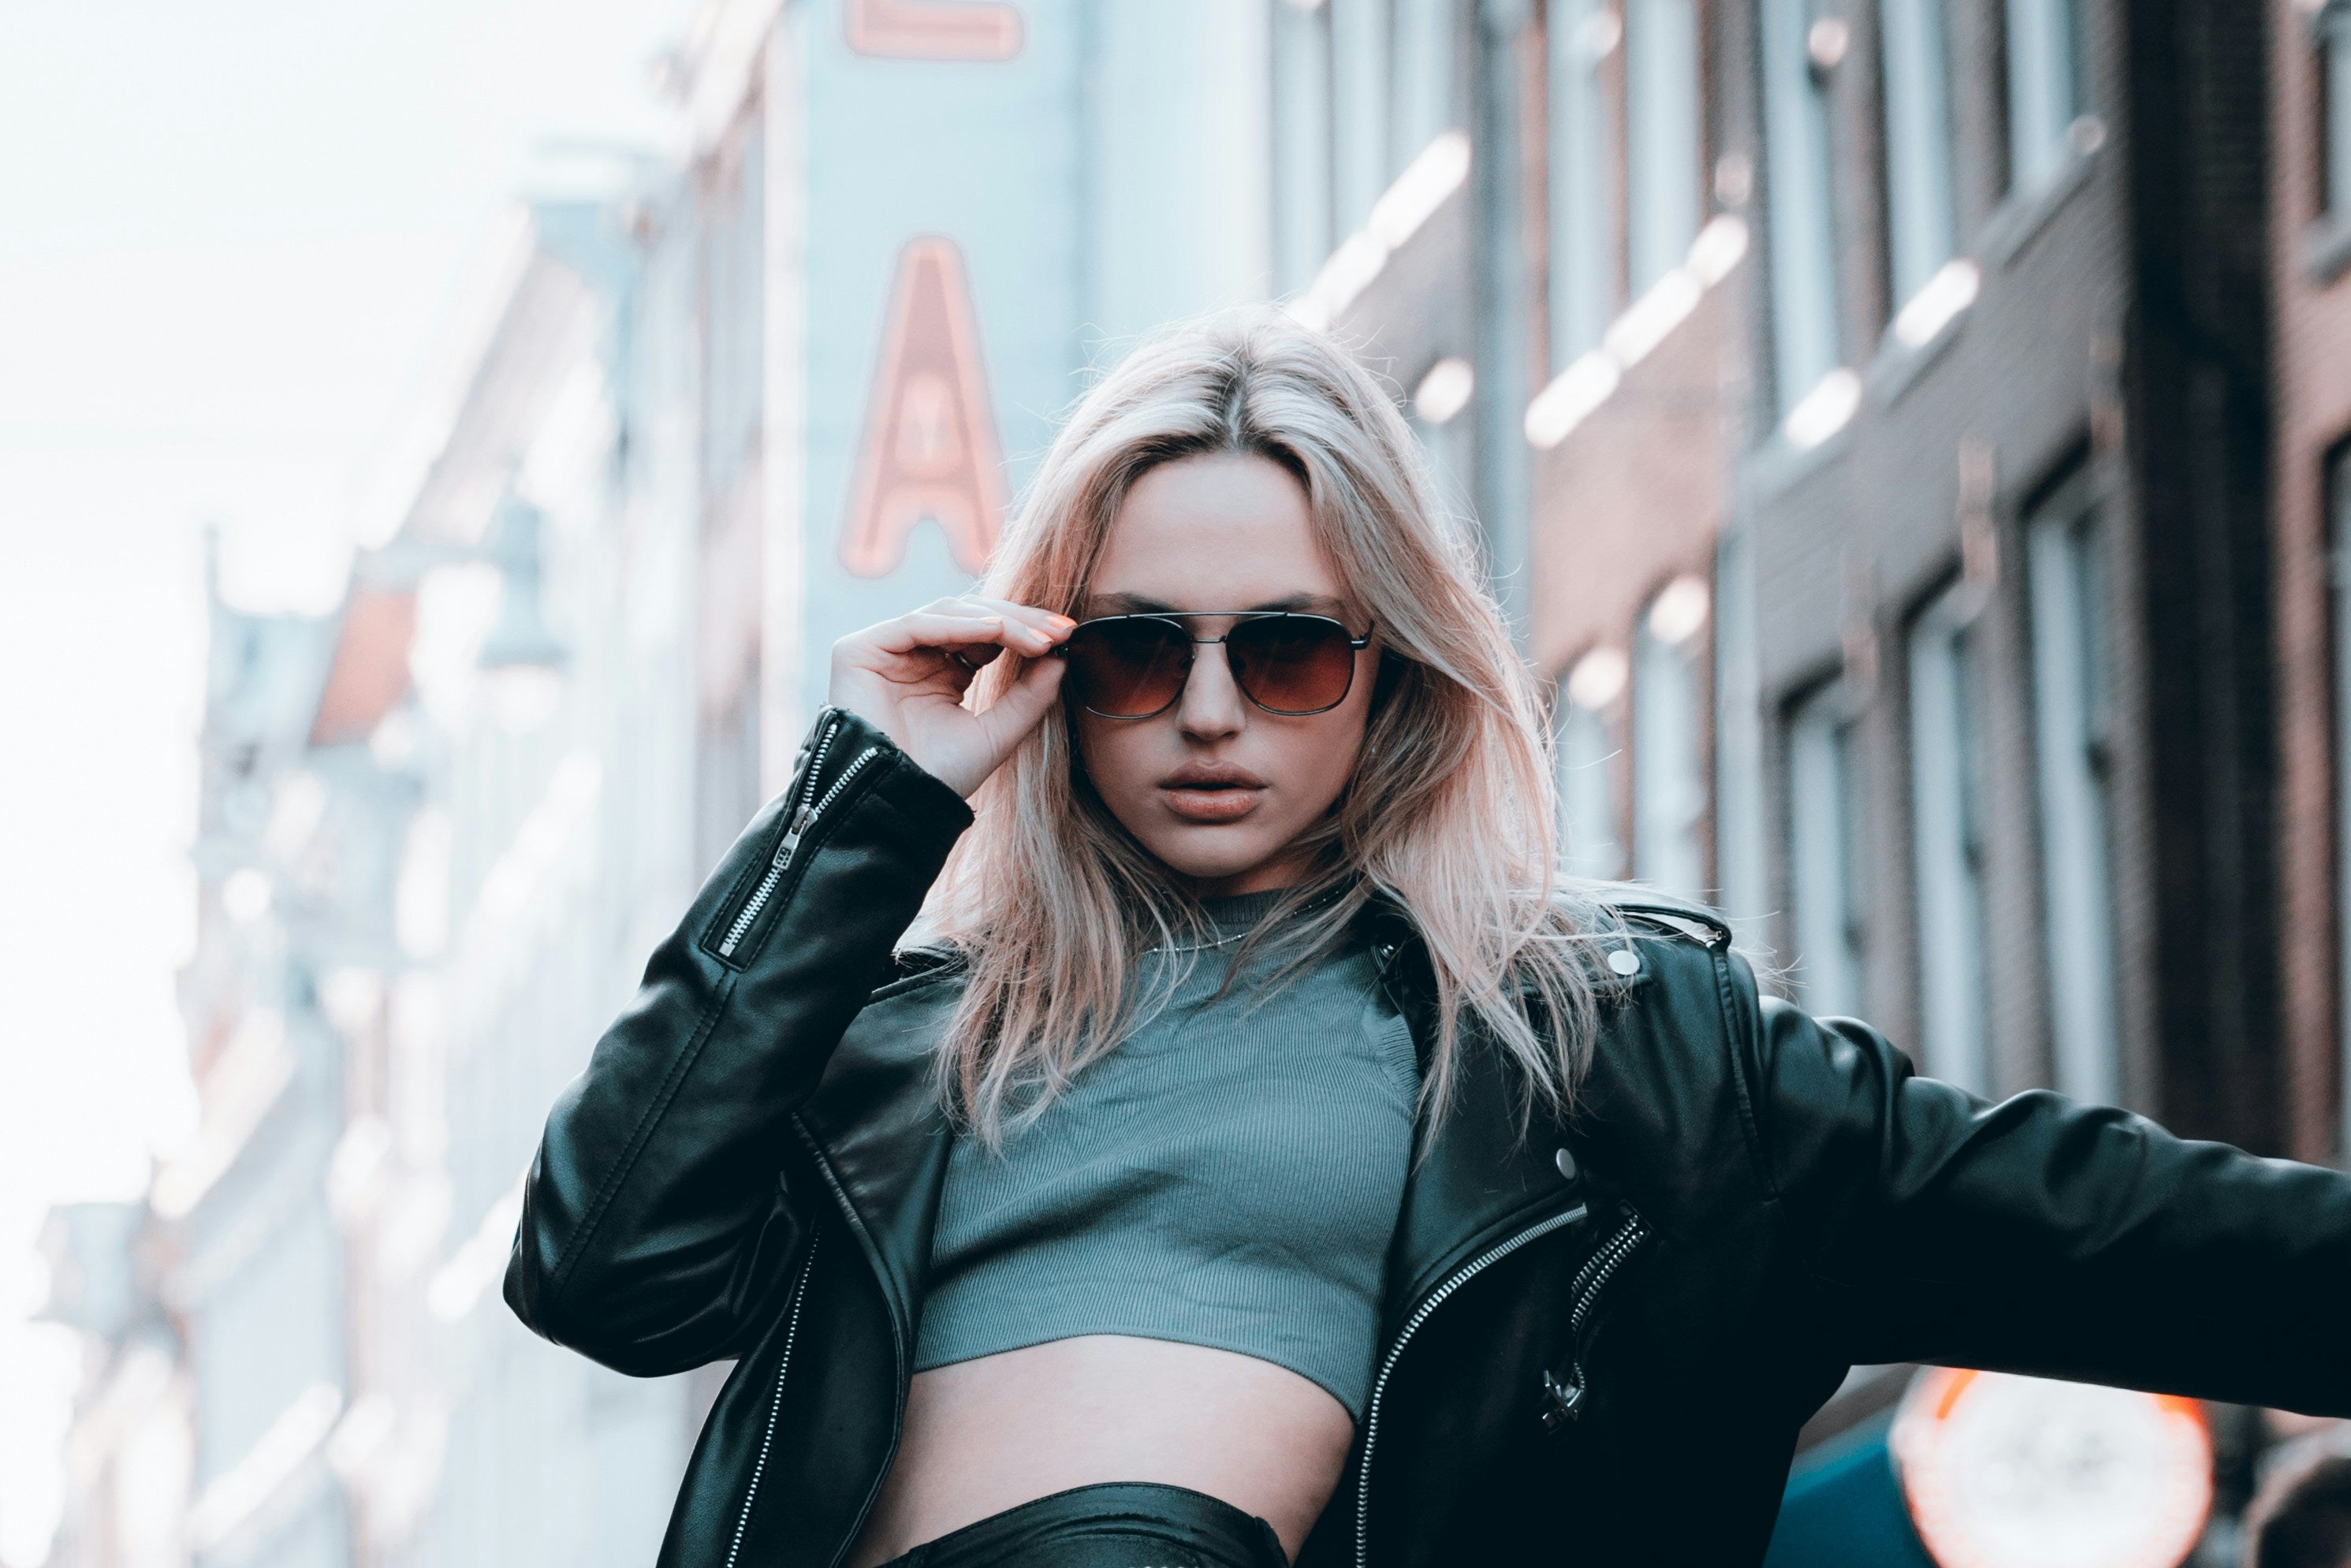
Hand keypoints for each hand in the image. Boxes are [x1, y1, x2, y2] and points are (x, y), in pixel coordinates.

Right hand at [828, 595, 1072, 798]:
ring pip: (947, 612)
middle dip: (1019, 620)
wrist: (896, 803)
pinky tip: (995, 631)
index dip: (1025, 630)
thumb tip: (1062, 658)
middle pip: (970, 617)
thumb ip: (1029, 696)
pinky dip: (958, 624)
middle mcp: (914, 656)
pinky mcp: (859, 650)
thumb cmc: (941, 777)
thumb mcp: (997, 732)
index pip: (986, 635)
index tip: (1067, 635)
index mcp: (942, 673)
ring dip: (997, 621)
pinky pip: (916, 624)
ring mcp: (886, 650)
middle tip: (1059, 630)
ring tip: (1036, 638)